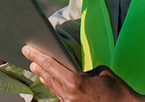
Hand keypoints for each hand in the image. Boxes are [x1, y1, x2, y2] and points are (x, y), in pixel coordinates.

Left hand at [22, 45, 144, 101]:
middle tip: (27, 55)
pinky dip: (54, 87)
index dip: (37, 56)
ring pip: (53, 88)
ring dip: (44, 76)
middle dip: (37, 65)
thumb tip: (74, 70)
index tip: (27, 49)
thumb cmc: (117, 89)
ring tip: (36, 67)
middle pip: (48, 77)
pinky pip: (61, 96)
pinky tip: (50, 81)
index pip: (51, 65)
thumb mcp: (101, 72)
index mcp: (75, 82)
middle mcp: (69, 95)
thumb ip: (83, 70)